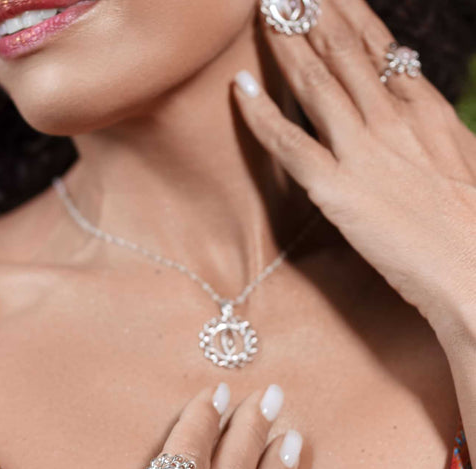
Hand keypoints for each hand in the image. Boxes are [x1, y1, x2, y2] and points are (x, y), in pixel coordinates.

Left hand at [233, 0, 475, 345]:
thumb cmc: (474, 225)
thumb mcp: (461, 162)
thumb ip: (431, 133)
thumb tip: (414, 116)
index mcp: (426, 110)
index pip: (379, 47)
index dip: (348, 13)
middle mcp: (393, 119)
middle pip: (343, 51)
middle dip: (311, 11)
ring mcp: (363, 151)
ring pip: (315, 83)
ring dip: (283, 43)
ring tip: (262, 10)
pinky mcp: (336, 190)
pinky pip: (289, 144)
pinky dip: (260, 115)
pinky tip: (237, 89)